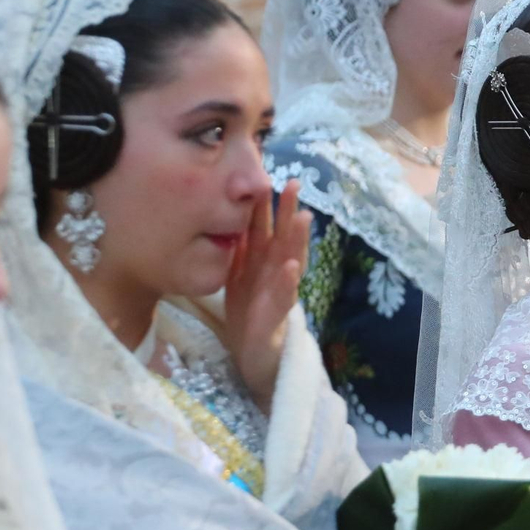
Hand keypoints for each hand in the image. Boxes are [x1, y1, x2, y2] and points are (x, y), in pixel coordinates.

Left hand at [224, 179, 310, 410]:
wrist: (252, 353)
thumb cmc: (247, 311)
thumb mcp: (237, 275)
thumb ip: (237, 249)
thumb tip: (227, 217)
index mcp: (263, 261)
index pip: (266, 228)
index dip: (268, 204)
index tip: (270, 177)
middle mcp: (275, 271)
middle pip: (283, 236)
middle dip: (288, 212)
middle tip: (293, 184)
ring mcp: (279, 291)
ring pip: (291, 260)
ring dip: (297, 240)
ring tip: (303, 217)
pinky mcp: (277, 314)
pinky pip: (284, 296)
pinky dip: (289, 281)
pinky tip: (292, 266)